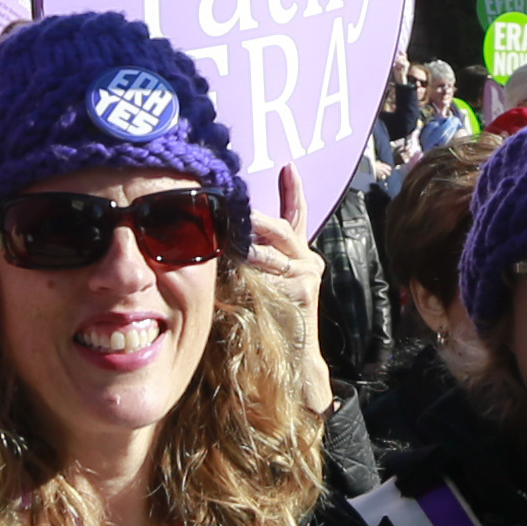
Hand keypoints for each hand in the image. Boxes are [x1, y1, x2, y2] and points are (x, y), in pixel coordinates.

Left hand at [247, 165, 332, 418]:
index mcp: (299, 255)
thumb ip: (252, 260)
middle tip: (233, 209)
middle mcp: (307, 260)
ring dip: (246, 244)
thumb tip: (219, 238)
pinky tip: (234, 265)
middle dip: (255, 218)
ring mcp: (307, 276)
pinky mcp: (303, 292)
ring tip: (227, 237)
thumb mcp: (263, 282)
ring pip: (272, 249)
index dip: (293, 190)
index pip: (297, 215)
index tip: (288, 166)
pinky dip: (251, 269)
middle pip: (281, 227)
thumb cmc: (271, 321)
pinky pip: (270, 274)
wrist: (294, 359)